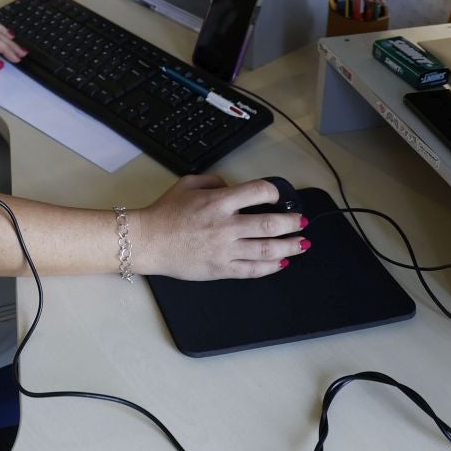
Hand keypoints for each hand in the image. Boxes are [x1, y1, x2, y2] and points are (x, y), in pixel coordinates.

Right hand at [134, 175, 308, 279]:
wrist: (148, 241)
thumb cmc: (164, 213)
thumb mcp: (188, 184)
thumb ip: (214, 181)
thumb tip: (232, 186)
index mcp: (218, 202)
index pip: (258, 192)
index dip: (273, 192)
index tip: (277, 196)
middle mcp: (225, 225)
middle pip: (269, 223)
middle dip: (291, 222)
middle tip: (301, 221)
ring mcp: (225, 249)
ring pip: (266, 249)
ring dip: (289, 246)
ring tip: (302, 243)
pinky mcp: (221, 269)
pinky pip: (252, 270)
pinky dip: (271, 266)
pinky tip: (282, 262)